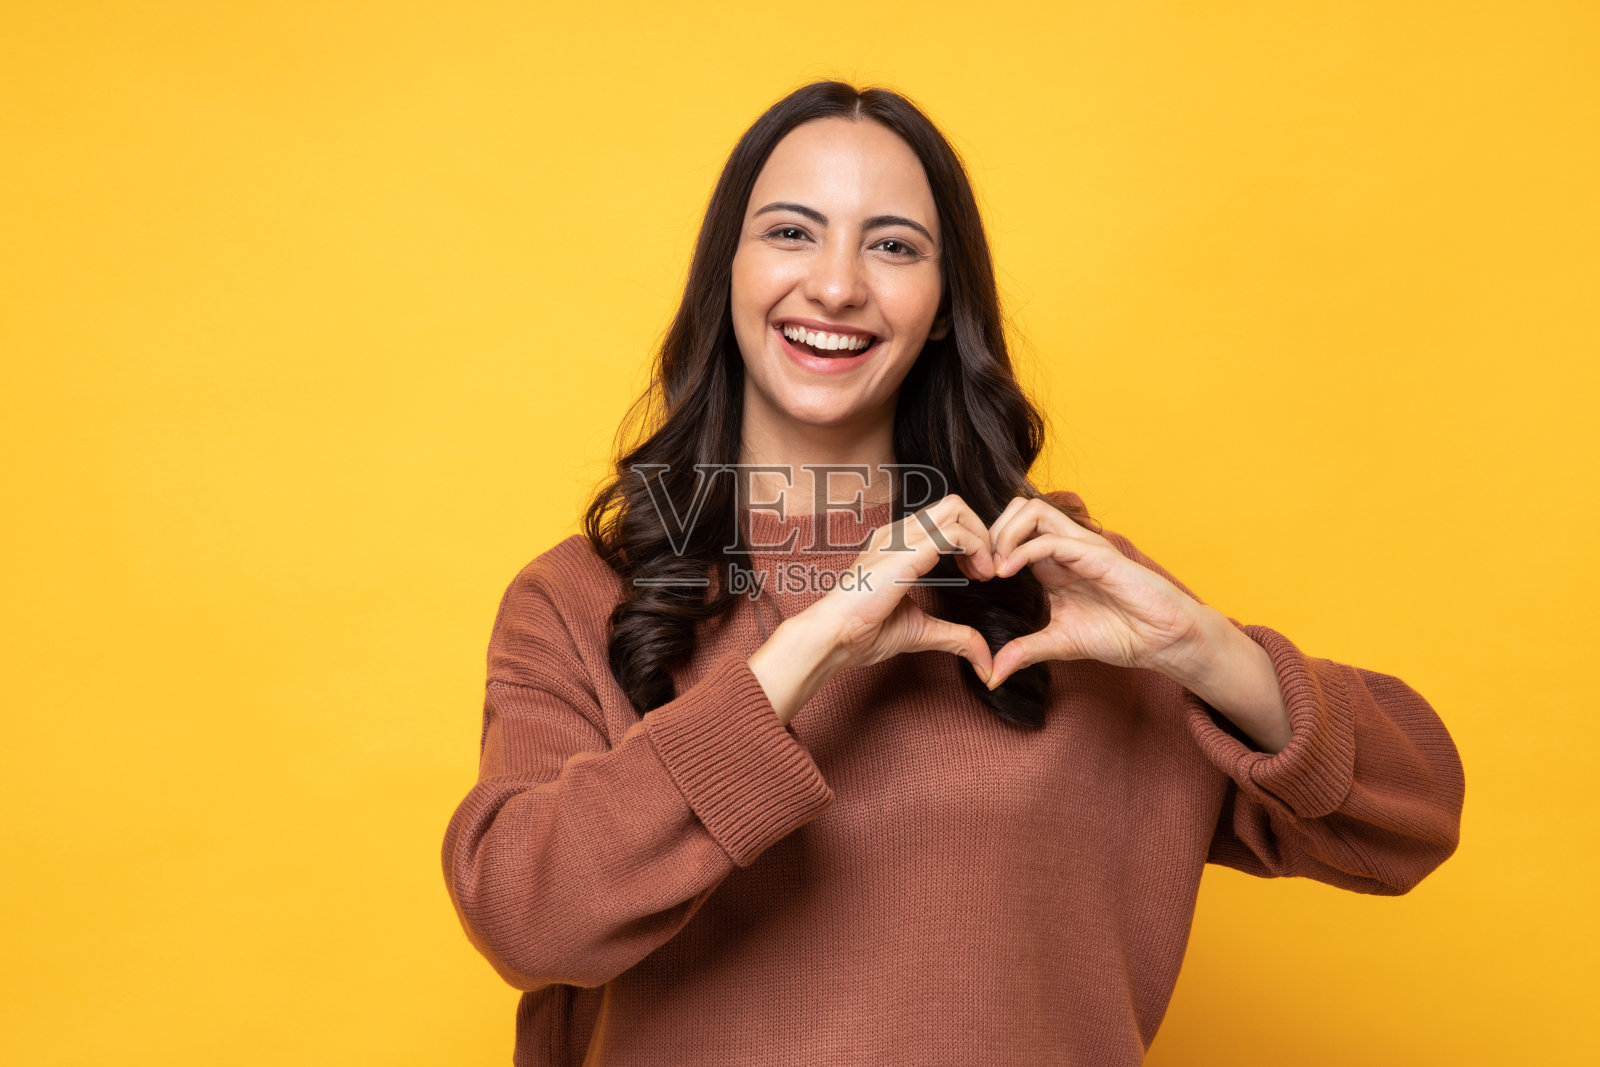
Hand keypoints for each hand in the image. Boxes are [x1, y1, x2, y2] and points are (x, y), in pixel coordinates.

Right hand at [796, 493, 998, 684]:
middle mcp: (899, 534)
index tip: (977, 574)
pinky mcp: (907, 551)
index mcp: (897, 545)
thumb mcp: (922, 631)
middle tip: (986, 570)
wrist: (834, 636)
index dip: (970, 541)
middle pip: (954, 505)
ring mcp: (901, 537)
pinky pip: (955, 533)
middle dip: (981, 532)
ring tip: (985, 573)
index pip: (943, 519)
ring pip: (957, 509)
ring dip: (982, 538)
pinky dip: (977, 549)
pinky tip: (978, 576)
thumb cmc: (863, 632)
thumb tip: (985, 661)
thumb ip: (955, 637)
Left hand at [983, 496, 1214, 688]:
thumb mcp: (1058, 644)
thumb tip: (991, 675)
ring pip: (1032, 510)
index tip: (975, 577)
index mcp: (1053, 563)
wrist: (1162, 640)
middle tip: (982, 568)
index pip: (1012, 530)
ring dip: (1004, 534)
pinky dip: (1022, 550)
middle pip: (1018, 508)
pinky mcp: (1096, 555)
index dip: (988, 546)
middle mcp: (1065, 547)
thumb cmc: (1120, 634)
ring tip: (995, 569)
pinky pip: (1052, 539)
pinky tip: (1008, 573)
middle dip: (991, 531)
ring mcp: (1081, 547)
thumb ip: (1024, 652)